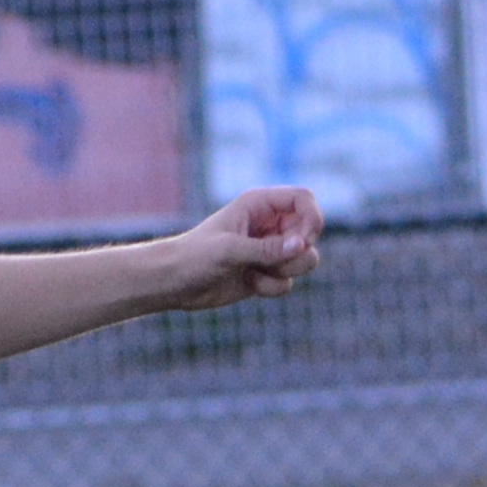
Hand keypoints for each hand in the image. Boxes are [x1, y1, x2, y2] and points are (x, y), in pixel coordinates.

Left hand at [175, 183, 323, 307]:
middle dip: (298, 253)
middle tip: (275, 262)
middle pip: (310, 232)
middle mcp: (269, 224)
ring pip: (304, 259)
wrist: (174, 282)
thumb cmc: (195, 256)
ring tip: (256, 273)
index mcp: (260, 204)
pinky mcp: (267, 272)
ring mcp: (270, 249)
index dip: (312, 219)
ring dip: (285, 271)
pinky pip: (288, 282)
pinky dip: (271, 287)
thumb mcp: (229, 250)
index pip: (304, 199)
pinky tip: (248, 283)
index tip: (302, 241)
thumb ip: (267, 249)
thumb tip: (301, 246)